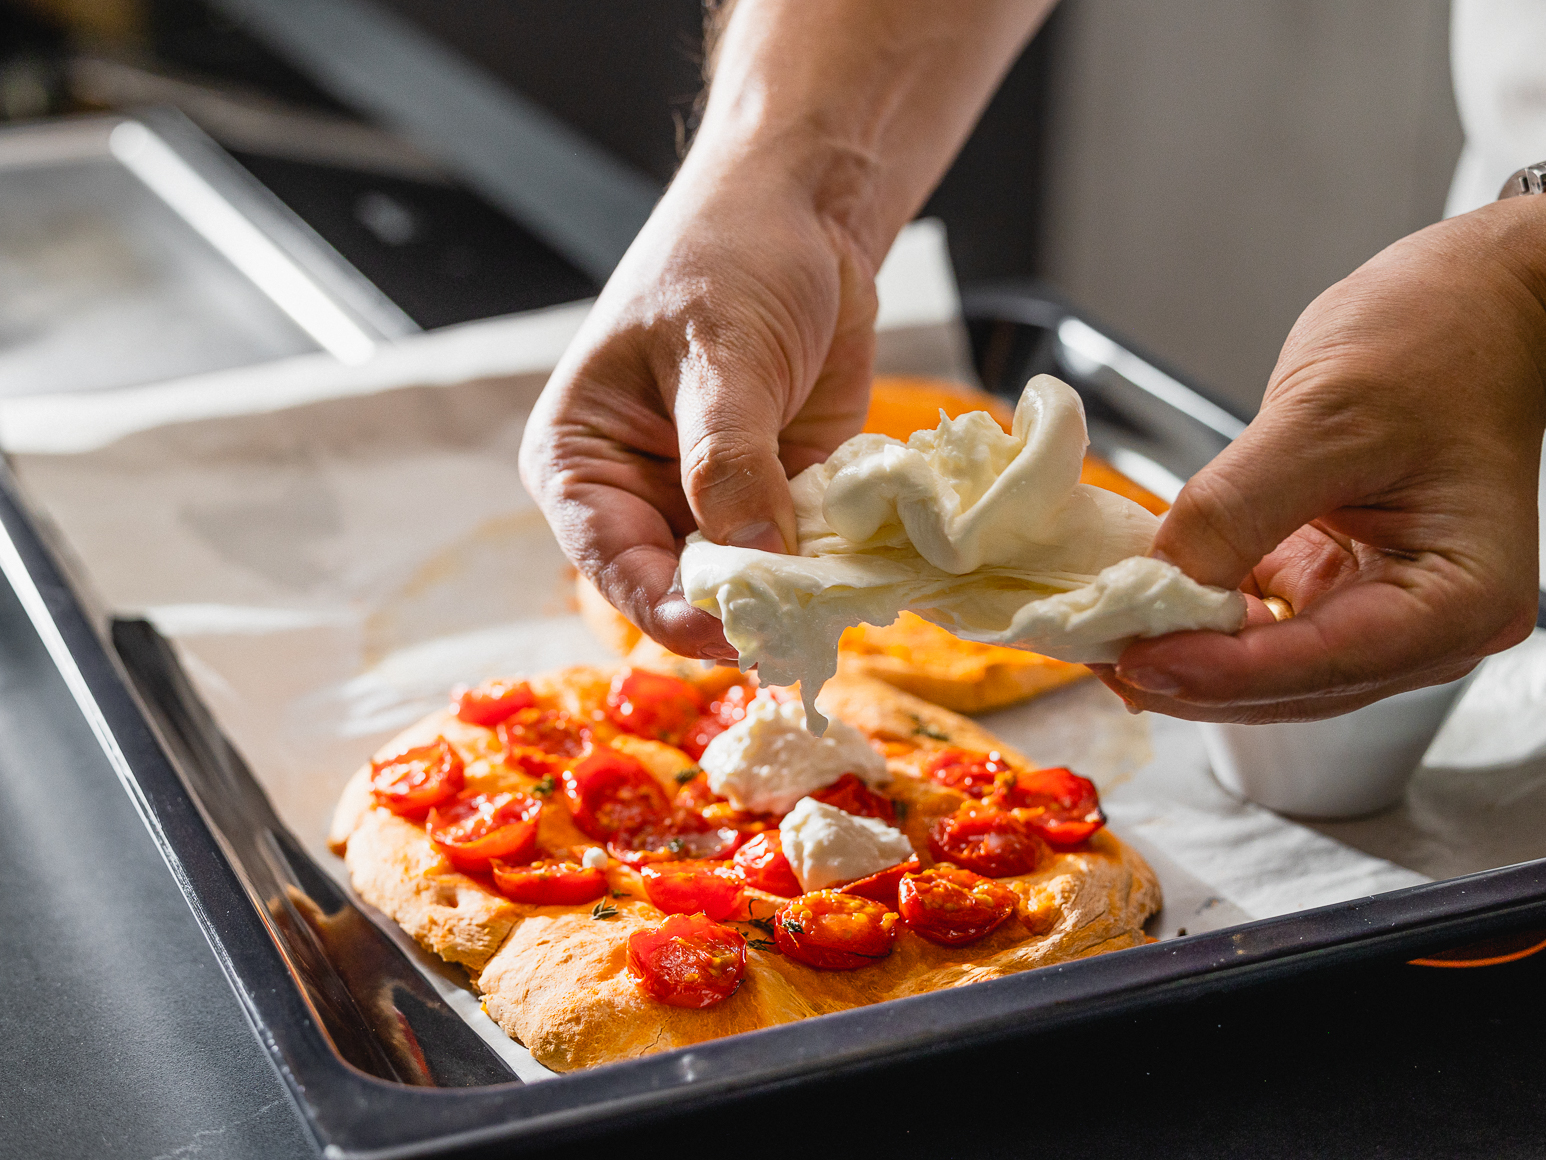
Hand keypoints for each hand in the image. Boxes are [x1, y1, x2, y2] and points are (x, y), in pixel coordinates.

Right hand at [519, 143, 879, 657]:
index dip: (672, 610)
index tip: (734, 634)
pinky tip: (862, 570)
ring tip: (838, 603)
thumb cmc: (731, 258)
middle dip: (739, 612)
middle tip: (801, 629)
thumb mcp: (720, 352)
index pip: (616, 566)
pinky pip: (800, 559)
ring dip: (792, 599)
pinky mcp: (776, 501)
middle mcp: (638, 499)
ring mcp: (710, 506)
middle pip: (681, 593)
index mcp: (581, 465)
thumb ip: (728, 457)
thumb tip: (751, 556)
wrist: (808, 216)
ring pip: (746, 587)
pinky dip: (830, 570)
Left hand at [1102, 195, 1545, 721]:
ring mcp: (1378, 605)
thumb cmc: (1439, 338)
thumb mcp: (1328, 415)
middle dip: (1189, 674)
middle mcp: (1428, 621)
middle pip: (1289, 683)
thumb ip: (1239, 506)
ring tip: (1101, 636)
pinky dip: (1196, 616)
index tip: (1134, 661)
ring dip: (1183, 653)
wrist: (1471, 301)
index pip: (1324, 663)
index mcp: (1460, 594)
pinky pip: (1255, 620)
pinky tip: (1137, 604)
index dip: (1219, 672)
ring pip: (1265, 665)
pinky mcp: (1334, 579)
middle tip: (1094, 655)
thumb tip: (1160, 578)